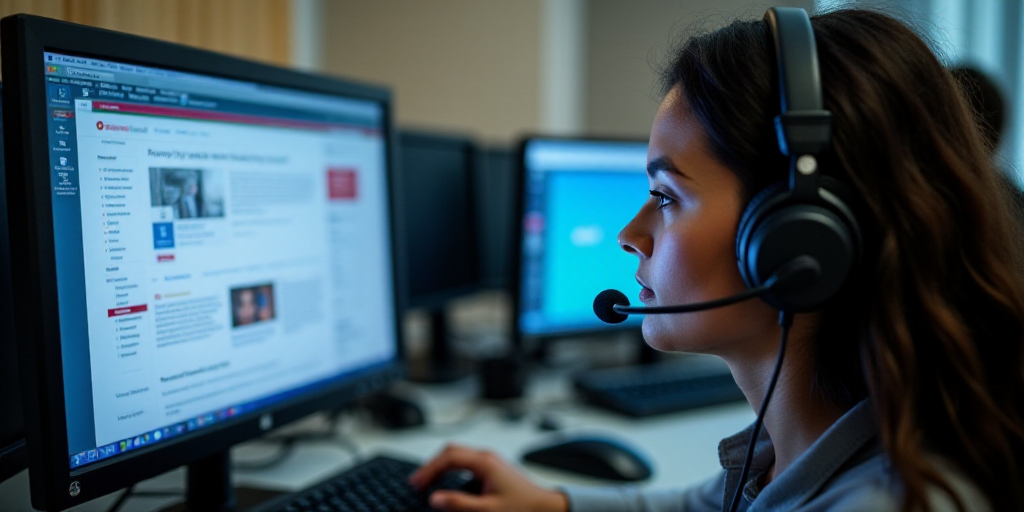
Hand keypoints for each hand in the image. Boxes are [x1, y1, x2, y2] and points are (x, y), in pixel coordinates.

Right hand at [409, 443, 568, 511]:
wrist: (548, 508)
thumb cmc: (523, 508)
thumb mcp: (487, 510)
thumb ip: (459, 504)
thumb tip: (435, 498)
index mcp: (484, 462)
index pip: (448, 457)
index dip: (429, 470)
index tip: (417, 483)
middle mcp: (488, 457)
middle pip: (452, 451)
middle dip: (432, 465)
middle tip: (418, 481)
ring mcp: (492, 462)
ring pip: (459, 455)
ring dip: (442, 466)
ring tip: (429, 482)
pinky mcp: (495, 470)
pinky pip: (468, 463)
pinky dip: (453, 470)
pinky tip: (450, 484)